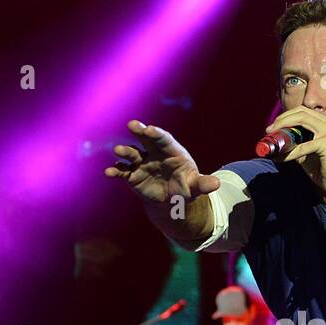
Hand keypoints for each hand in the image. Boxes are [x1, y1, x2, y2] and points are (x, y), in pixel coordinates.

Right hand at [105, 120, 220, 203]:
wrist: (172, 200)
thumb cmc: (186, 188)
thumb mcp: (196, 187)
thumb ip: (203, 184)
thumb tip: (216, 184)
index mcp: (171, 151)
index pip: (163, 139)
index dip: (156, 134)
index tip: (149, 130)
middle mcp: (154, 153)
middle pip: (146, 139)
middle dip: (139, 131)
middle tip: (132, 124)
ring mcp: (142, 163)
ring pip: (132, 153)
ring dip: (124, 151)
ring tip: (118, 150)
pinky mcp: (132, 175)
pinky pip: (123, 171)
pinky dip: (116, 170)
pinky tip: (109, 172)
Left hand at [265, 107, 325, 199]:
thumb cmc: (323, 169)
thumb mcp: (305, 152)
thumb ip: (295, 143)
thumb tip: (275, 142)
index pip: (303, 111)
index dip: (286, 116)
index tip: (273, 127)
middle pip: (302, 112)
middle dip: (282, 119)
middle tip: (269, 130)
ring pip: (302, 121)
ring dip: (285, 128)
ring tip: (274, 139)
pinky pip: (303, 145)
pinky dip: (291, 152)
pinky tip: (283, 158)